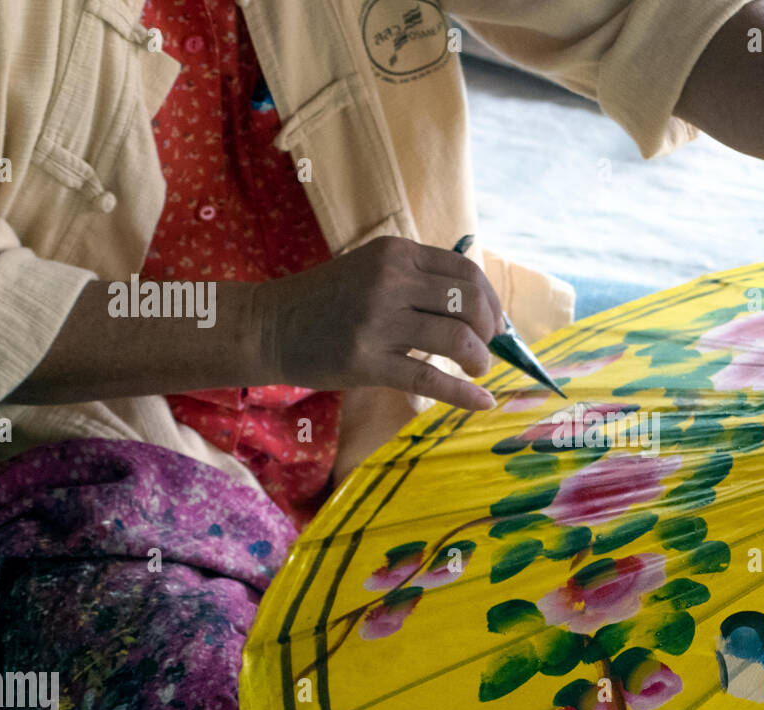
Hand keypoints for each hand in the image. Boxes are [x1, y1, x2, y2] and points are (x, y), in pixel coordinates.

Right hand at [255, 235, 502, 408]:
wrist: (269, 325)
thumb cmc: (328, 301)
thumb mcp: (374, 269)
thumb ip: (420, 279)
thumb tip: (481, 307)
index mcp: (397, 253)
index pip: (466, 273)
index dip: (491, 302)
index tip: (495, 324)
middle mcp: (391, 281)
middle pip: (469, 304)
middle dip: (489, 331)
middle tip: (485, 348)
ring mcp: (378, 321)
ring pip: (457, 340)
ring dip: (480, 360)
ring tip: (478, 370)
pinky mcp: (366, 362)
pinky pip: (430, 379)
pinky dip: (464, 395)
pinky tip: (482, 402)